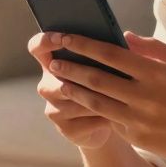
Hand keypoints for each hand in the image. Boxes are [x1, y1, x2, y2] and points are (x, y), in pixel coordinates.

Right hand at [27, 32, 113, 148]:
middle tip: (97, 72)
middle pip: (52, 77)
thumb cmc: (111, 84)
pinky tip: (116, 116)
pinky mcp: (66, 129)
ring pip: (72, 99)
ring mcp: (54, 109)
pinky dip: (101, 117)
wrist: (114, 121)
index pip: (38, 47)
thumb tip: (127, 37)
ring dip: (95, 96)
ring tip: (117, 96)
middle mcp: (48, 85)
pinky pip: (83, 120)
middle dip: (76, 73)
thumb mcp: (111, 65)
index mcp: (55, 63)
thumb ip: (112, 50)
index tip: (62, 38)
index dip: (45, 41)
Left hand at [44, 29, 165, 163]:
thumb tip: (122, 36)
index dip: (85, 45)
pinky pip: (110, 120)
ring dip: (75, 91)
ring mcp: (139, 119)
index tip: (66, 38)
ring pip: (96, 102)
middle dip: (71, 68)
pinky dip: (94, 110)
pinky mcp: (136, 137)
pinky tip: (82, 102)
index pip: (111, 54)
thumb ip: (152, 47)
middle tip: (53, 61)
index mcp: (155, 72)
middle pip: (97, 78)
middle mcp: (145, 96)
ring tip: (61, 83)